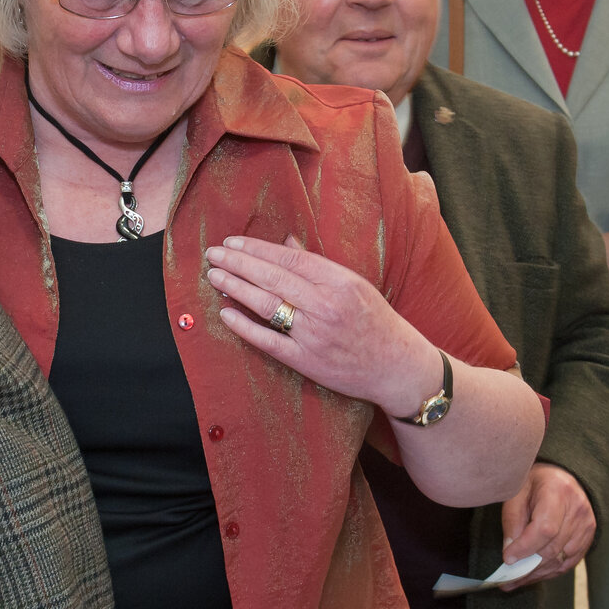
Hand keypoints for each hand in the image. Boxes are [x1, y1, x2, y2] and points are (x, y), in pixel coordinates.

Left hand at [203, 236, 441, 419]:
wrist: (396, 366)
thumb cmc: (375, 321)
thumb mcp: (354, 285)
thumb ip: (318, 265)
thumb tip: (285, 243)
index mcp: (339, 282)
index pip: (289, 258)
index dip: (257, 249)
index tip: (233, 242)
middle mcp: (325, 305)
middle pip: (272, 278)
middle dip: (238, 264)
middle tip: (212, 254)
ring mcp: (314, 334)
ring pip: (266, 305)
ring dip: (236, 288)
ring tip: (214, 276)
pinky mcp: (306, 360)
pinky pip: (268, 340)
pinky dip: (244, 327)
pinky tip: (226, 313)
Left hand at [497, 462, 595, 584]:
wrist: (563, 477)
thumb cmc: (536, 483)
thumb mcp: (517, 493)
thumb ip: (512, 520)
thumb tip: (510, 551)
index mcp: (558, 492)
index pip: (545, 529)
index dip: (525, 547)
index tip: (507, 558)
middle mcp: (578, 510)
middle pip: (552, 548)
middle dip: (527, 567)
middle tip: (506, 579)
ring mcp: (586, 525)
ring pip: (560, 560)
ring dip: (536, 574)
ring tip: (514, 581)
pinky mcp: (588, 538)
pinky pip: (568, 562)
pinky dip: (548, 572)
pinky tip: (532, 576)